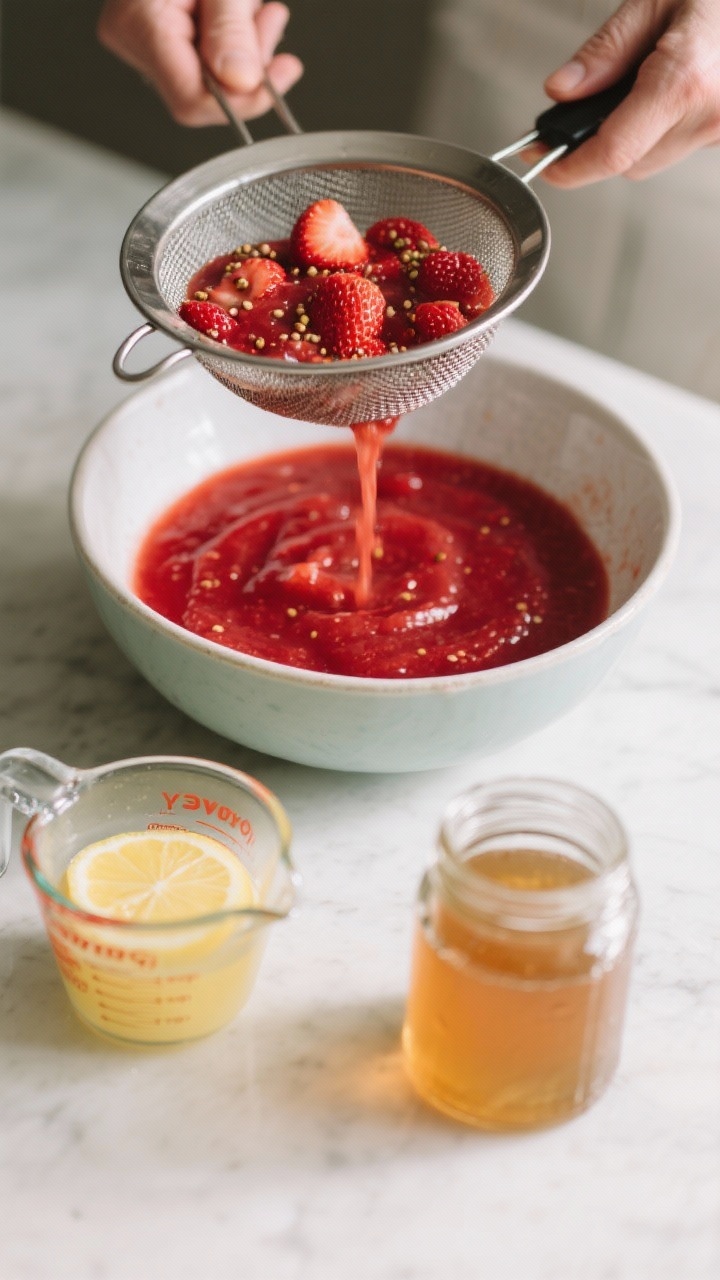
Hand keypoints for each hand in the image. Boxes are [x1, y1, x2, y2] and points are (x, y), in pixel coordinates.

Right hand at [97, 0, 302, 124]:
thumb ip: (230, 28)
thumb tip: (240, 80)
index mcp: (138, 21)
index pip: (190, 99)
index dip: (240, 100)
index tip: (278, 80)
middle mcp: (132, 35)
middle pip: (201, 90)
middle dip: (246, 67)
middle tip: (272, 28)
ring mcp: (141, 35)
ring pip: (206, 75)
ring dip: (245, 50)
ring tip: (263, 12)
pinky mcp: (157, 29)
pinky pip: (201, 54)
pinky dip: (232, 39)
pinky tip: (247, 13)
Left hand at [540, 0, 719, 185]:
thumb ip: (607, 50)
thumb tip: (563, 90)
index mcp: (686, 80)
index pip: (614, 151)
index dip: (572, 166)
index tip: (546, 161)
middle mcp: (711, 114)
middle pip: (631, 163)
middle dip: (602, 142)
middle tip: (587, 108)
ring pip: (655, 159)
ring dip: (636, 135)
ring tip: (647, 82)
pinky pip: (684, 145)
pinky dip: (666, 127)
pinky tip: (676, 89)